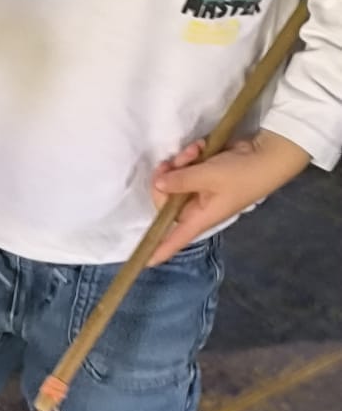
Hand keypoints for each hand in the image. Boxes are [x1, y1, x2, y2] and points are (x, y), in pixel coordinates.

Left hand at [149, 129, 308, 262]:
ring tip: (194, 151)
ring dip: (181, 162)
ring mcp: (200, 191)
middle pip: (166, 201)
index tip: (144, 263)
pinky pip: (186, 167)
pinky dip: (190, 156)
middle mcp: (197, 207)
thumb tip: (158, 185)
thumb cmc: (242, 174)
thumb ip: (181, 180)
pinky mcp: (203, 174)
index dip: (160, 250)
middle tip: (171, 163)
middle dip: (166, 179)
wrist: (266, 154)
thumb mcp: (209, 176)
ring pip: (174, 180)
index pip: (176, 239)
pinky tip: (200, 147)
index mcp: (199, 217)